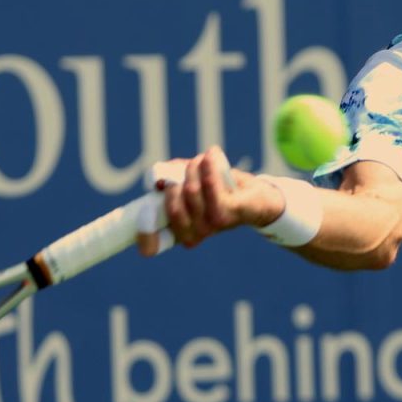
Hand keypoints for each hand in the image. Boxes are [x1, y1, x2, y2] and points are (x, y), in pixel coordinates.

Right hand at [135, 146, 284, 255]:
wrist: (257, 197)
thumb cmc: (219, 190)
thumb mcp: (189, 183)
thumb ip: (170, 178)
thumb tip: (157, 178)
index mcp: (178, 231)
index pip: (151, 246)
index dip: (143, 232)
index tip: (145, 210)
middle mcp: (193, 235)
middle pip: (170, 206)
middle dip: (176, 179)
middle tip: (188, 168)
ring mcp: (210, 227)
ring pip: (190, 191)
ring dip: (194, 167)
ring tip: (204, 160)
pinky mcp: (227, 215)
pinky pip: (210, 186)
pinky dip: (209, 166)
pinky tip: (212, 155)